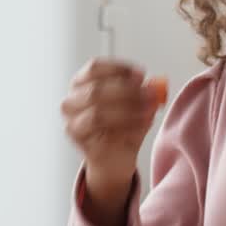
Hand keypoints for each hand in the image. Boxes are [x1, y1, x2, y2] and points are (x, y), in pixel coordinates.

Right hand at [61, 59, 167, 186]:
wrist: (116, 157)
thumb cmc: (123, 127)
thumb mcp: (137, 104)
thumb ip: (143, 92)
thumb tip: (154, 85)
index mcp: (82, 83)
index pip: (94, 67)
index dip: (118, 68)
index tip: (141, 75)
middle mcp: (72, 99)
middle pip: (96, 88)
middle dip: (127, 90)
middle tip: (150, 94)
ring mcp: (71, 119)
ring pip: (97, 109)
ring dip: (127, 108)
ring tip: (148, 111)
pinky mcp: (75, 136)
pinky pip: (99, 127)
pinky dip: (124, 124)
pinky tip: (140, 125)